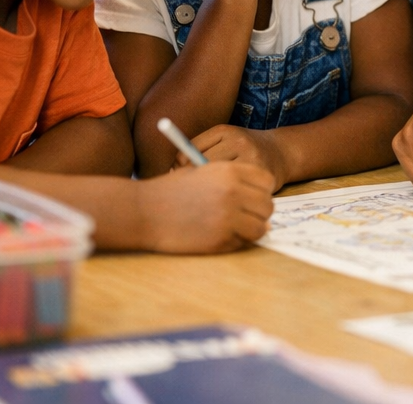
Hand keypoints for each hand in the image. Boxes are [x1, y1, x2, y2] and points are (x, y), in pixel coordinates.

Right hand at [136, 161, 274, 252]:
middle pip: (267, 205)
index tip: (252, 197)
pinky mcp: (220, 238)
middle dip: (259, 212)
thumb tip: (260, 199)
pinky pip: (244, 241)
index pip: (266, 181)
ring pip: (261, 226)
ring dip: (252, 228)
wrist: (144, 211)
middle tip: (244, 216)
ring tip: (235, 227)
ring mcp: (228, 216)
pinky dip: (239, 241)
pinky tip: (222, 235)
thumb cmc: (171, 190)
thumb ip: (232, 181)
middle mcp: (233, 191)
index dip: (262, 190)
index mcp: (229, 170)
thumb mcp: (202, 172)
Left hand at [189, 125, 289, 190]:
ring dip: (209, 188)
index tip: (179, 174)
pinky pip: (235, 188)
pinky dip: (226, 195)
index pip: (190, 149)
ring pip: (218, 178)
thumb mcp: (225, 140)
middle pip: (202, 164)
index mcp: (224, 131)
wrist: (281, 153)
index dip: (179, 164)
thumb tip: (173, 170)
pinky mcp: (260, 175)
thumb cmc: (244, 150)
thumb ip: (201, 150)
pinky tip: (227, 195)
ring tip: (207, 192)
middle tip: (190, 187)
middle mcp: (238, 141)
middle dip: (192, 177)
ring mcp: (251, 158)